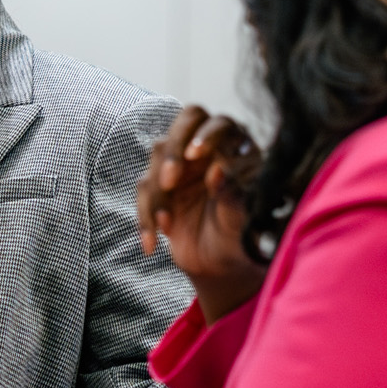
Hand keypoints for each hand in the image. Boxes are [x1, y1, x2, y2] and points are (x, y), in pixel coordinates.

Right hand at [137, 106, 267, 323]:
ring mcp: (183, 164)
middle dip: (173, 151)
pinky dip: (145, 216)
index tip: (194, 155)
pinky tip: (152, 243)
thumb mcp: (242, 220)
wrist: (221, 265)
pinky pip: (144, 190)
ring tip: (166, 225)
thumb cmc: (240, 237)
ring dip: (157, 191)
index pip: (220, 124)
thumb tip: (217, 172)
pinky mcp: (161, 186)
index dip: (206, 135)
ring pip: (159, 156)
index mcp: (238, 149)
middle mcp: (210, 149)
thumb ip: (233, 194)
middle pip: (186, 123)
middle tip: (169, 180)